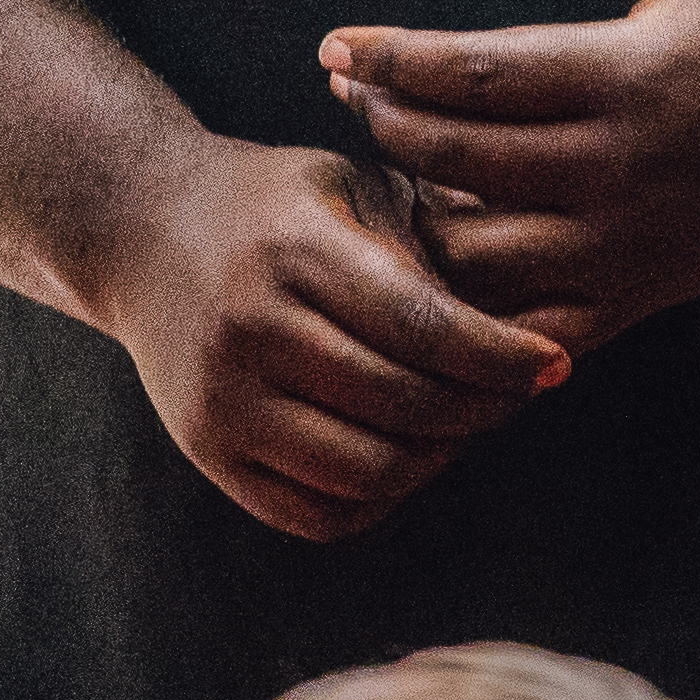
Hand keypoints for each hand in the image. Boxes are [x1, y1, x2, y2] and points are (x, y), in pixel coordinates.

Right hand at [95, 129, 574, 543]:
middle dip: (481, 408)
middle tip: (522, 392)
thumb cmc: (274, 204)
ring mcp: (222, 403)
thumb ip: (425, 247)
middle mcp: (251, 331)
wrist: (143, 231)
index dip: (499, 355)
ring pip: (366, 472)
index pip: (420, 324)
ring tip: (466, 420)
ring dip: (436, 458)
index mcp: (295, 251)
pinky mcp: (207, 455)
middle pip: (401, 404)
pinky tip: (407, 452)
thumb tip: (531, 304)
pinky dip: (380, 496)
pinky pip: (317, 512)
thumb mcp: (347, 187)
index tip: (557, 364)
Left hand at [323, 0, 699, 348]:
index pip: (477, 70)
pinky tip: (444, 257)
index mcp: (630, 76)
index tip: (335, 46)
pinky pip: (520, 325)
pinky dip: (468, 302)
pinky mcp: (630, 299)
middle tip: (348, 91)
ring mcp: (622, 246)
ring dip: (418, 210)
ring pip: (477, 252)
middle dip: (385, 121)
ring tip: (399, 164)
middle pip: (458, 156)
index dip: (392, 59)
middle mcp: (618, 168)